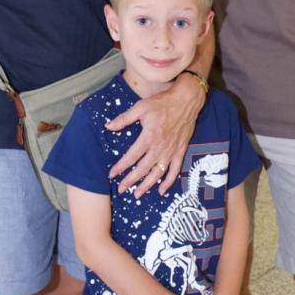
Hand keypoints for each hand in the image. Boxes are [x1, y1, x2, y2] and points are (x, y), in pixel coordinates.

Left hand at [106, 76, 203, 196]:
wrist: (186, 100)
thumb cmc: (163, 103)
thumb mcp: (140, 107)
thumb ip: (124, 119)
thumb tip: (108, 126)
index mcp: (149, 137)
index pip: (131, 156)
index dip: (120, 167)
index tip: (112, 174)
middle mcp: (160, 147)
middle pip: (143, 169)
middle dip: (130, 180)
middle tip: (120, 188)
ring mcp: (171, 151)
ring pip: (157, 174)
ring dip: (147, 185)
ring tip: (137, 194)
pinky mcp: (180, 151)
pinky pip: (175, 171)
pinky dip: (168, 182)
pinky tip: (161, 190)